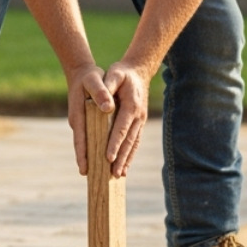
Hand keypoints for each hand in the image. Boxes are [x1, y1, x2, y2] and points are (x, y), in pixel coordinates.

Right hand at [67, 63, 110, 175]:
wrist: (81, 72)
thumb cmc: (89, 77)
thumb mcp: (95, 80)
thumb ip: (101, 92)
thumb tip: (108, 107)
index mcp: (78, 114)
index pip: (80, 138)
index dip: (82, 154)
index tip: (84, 168)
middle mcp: (78, 122)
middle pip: (82, 145)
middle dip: (85, 160)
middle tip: (89, 177)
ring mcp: (82, 123)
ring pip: (86, 143)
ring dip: (90, 157)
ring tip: (97, 174)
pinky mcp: (86, 123)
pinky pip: (91, 138)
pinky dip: (95, 148)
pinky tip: (103, 158)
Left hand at [99, 60, 149, 177]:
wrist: (138, 71)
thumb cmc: (122, 73)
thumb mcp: (114, 74)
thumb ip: (108, 86)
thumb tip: (105, 106)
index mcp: (132, 105)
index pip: (122, 128)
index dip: (115, 143)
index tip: (108, 157)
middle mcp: (139, 116)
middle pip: (129, 140)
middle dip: (121, 158)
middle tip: (114, 173)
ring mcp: (141, 121)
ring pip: (134, 144)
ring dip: (127, 160)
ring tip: (119, 175)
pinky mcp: (139, 123)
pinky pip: (135, 141)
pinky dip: (130, 155)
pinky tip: (125, 166)